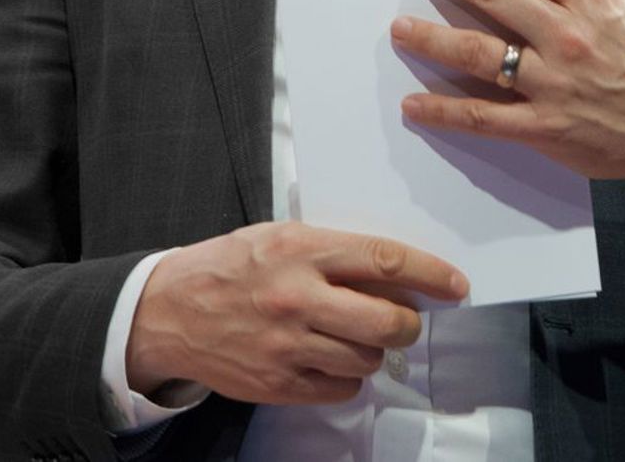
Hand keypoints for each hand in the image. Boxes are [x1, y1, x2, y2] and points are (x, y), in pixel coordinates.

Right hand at [125, 221, 468, 405]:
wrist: (168, 312)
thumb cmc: (231, 266)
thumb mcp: (280, 236)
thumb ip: (333, 251)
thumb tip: (393, 272)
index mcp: (301, 252)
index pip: (384, 261)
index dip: (430, 274)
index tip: (456, 284)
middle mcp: (298, 299)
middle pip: (387, 322)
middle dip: (410, 323)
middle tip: (407, 320)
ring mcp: (288, 346)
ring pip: (368, 360)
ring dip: (375, 351)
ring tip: (353, 336)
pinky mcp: (278, 384)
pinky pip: (341, 389)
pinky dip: (347, 377)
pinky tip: (330, 358)